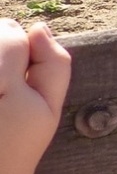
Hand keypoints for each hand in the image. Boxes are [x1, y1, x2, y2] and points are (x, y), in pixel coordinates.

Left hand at [0, 20, 69, 173]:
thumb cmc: (19, 144)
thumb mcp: (50, 108)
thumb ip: (54, 64)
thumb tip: (40, 28)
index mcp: (2, 82)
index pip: (10, 34)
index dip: (24, 49)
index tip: (22, 78)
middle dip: (1, 51)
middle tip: (6, 87)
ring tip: (1, 92)